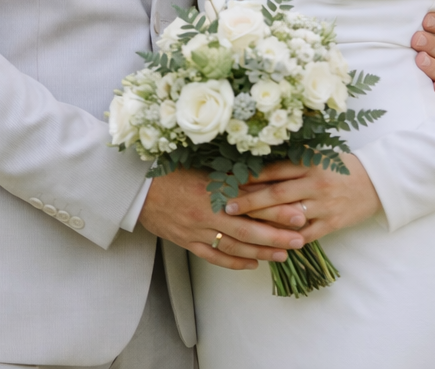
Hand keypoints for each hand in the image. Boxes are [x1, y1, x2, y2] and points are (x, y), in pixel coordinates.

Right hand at [137, 168, 305, 270]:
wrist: (135, 189)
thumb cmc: (168, 173)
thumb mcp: (200, 170)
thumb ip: (229, 177)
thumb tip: (261, 178)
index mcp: (210, 191)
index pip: (250, 203)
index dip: (276, 210)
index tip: (299, 214)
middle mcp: (206, 213)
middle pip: (247, 228)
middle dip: (276, 236)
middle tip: (300, 240)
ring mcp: (196, 230)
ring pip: (233, 245)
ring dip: (260, 251)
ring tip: (283, 254)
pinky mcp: (186, 241)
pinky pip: (213, 256)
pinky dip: (234, 262)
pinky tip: (251, 264)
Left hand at [221, 156, 380, 242]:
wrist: (378, 182)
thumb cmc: (343, 166)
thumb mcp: (319, 156)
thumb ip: (294, 160)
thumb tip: (259, 161)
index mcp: (309, 164)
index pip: (274, 171)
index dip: (249, 177)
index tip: (228, 181)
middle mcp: (315, 184)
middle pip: (276, 194)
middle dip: (249, 201)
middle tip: (227, 207)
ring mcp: (324, 205)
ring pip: (288, 216)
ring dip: (264, 222)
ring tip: (243, 226)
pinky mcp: (332, 223)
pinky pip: (306, 234)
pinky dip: (287, 239)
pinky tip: (270, 243)